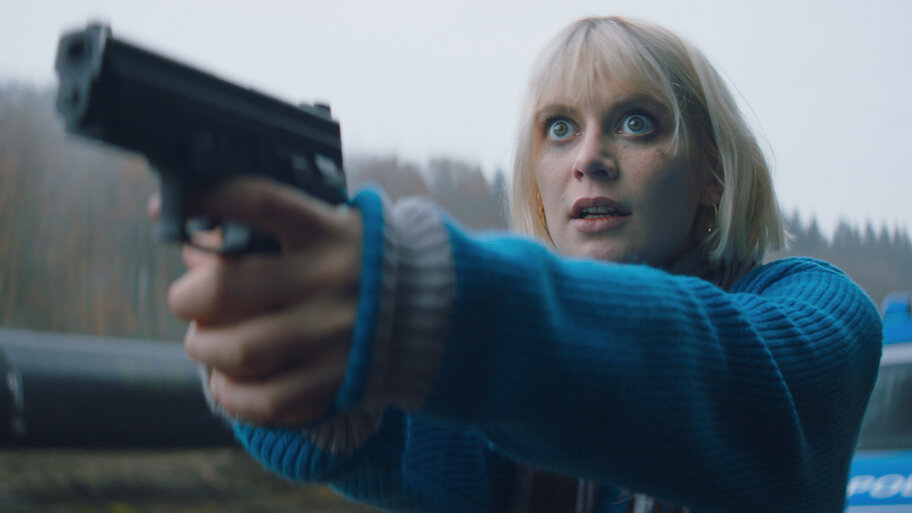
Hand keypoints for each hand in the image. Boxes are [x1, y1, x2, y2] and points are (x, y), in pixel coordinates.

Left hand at [154, 178, 362, 424]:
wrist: (443, 309)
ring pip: (238, 350)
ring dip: (204, 348)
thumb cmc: (367, 264)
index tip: (168, 208)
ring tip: (205, 342)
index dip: (205, 200)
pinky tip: (228, 383)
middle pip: (225, 288)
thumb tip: (196, 248)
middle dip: (186, 297)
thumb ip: (268, 236)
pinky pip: (268, 401)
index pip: (258, 201)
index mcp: (327, 231)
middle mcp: (329, 280)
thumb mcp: (331, 231)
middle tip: (187, 299)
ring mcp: (334, 334)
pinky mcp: (338, 380)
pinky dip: (234, 395)